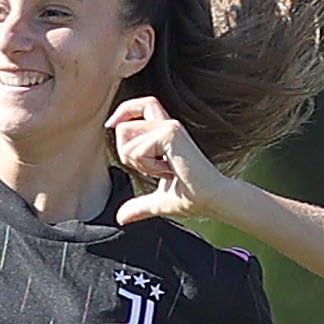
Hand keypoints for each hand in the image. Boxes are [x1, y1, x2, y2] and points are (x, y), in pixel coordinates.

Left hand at [110, 97, 230, 223]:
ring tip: (163, 171)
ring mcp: (169, 127)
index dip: (122, 113)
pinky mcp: (170, 133)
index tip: (112, 127)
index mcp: (164, 133)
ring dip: (138, 162)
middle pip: (122, 125)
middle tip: (151, 169)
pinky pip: (138, 150)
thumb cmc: (191, 198)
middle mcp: (166, 124)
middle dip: (125, 153)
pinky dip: (148, 167)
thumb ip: (138, 206)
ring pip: (126, 136)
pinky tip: (168, 171)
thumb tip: (120, 218)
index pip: (139, 106)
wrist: (211, 200)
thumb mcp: (158, 202)